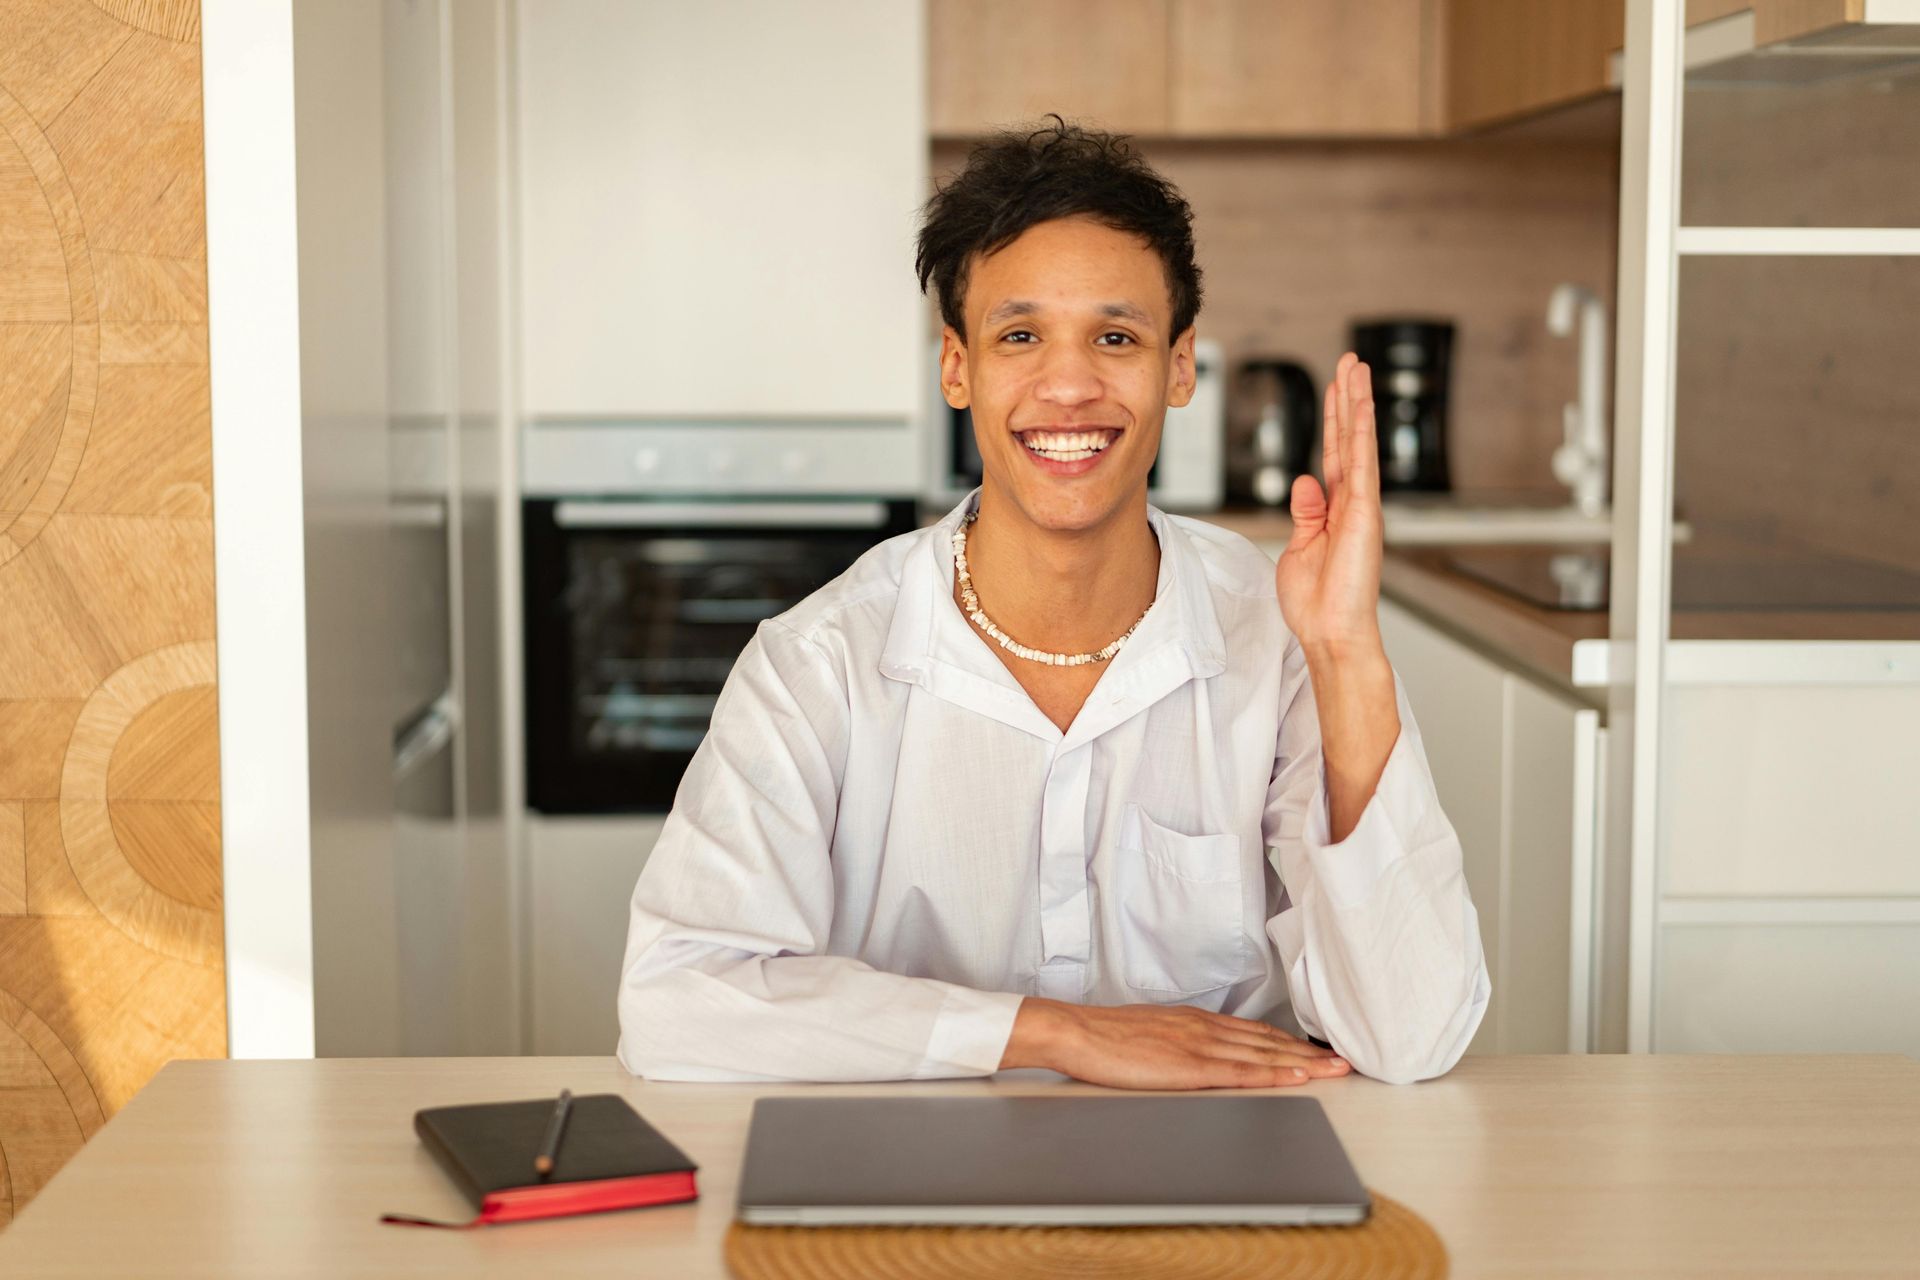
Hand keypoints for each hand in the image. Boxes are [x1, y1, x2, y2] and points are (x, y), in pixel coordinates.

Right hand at [999, 998, 1350, 1089]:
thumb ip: (1178, 1043)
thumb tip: (1194, 1056)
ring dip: (1305, 1062)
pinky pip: (1241, 1071)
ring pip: (1264, 1054)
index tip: (1316, 1050)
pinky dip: (1274, 1072)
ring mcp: (1199, 1045)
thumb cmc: (1105, 1036)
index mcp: (1195, 1021)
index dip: (1289, 1042)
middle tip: (1344, 1059)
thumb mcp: (1150, 1034)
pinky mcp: (1189, 1065)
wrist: (1077, 1031)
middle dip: (1309, 1052)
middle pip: (1268, 1041)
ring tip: (1336, 1069)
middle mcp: (1205, 1028)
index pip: (1253, 1032)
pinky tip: (1298, 1076)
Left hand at [1277, 352, 1384, 657]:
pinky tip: (1359, 404)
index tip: (1334, 390)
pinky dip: (1361, 432)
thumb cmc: (1317, 603)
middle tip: (1350, 362)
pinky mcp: (1364, 513)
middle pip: (1349, 440)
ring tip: (1355, 367)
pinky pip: (1363, 463)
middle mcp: (1352, 503)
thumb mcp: (1300, 547)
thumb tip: (1304, 481)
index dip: (1333, 421)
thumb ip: (1304, 512)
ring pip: (1358, 443)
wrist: (1331, 633)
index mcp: (1335, 511)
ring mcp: (1361, 506)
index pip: (1334, 455)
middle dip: (1348, 399)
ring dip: (1356, 403)